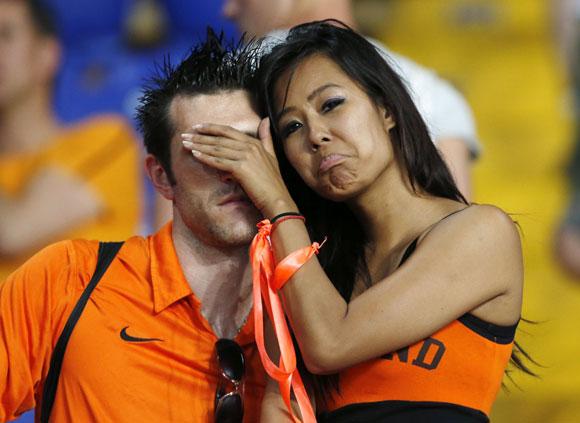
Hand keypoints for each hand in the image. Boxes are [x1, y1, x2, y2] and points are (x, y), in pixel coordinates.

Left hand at [181, 118, 296, 216]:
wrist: (277, 199)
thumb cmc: (272, 182)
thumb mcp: (271, 155)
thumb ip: (266, 138)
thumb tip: (265, 120)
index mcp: (255, 143)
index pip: (228, 131)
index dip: (211, 128)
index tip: (197, 127)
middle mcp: (250, 146)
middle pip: (220, 138)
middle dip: (200, 136)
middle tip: (184, 135)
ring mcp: (246, 156)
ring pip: (217, 148)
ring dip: (199, 145)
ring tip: (185, 143)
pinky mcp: (241, 168)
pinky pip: (219, 161)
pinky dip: (206, 158)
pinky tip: (195, 155)